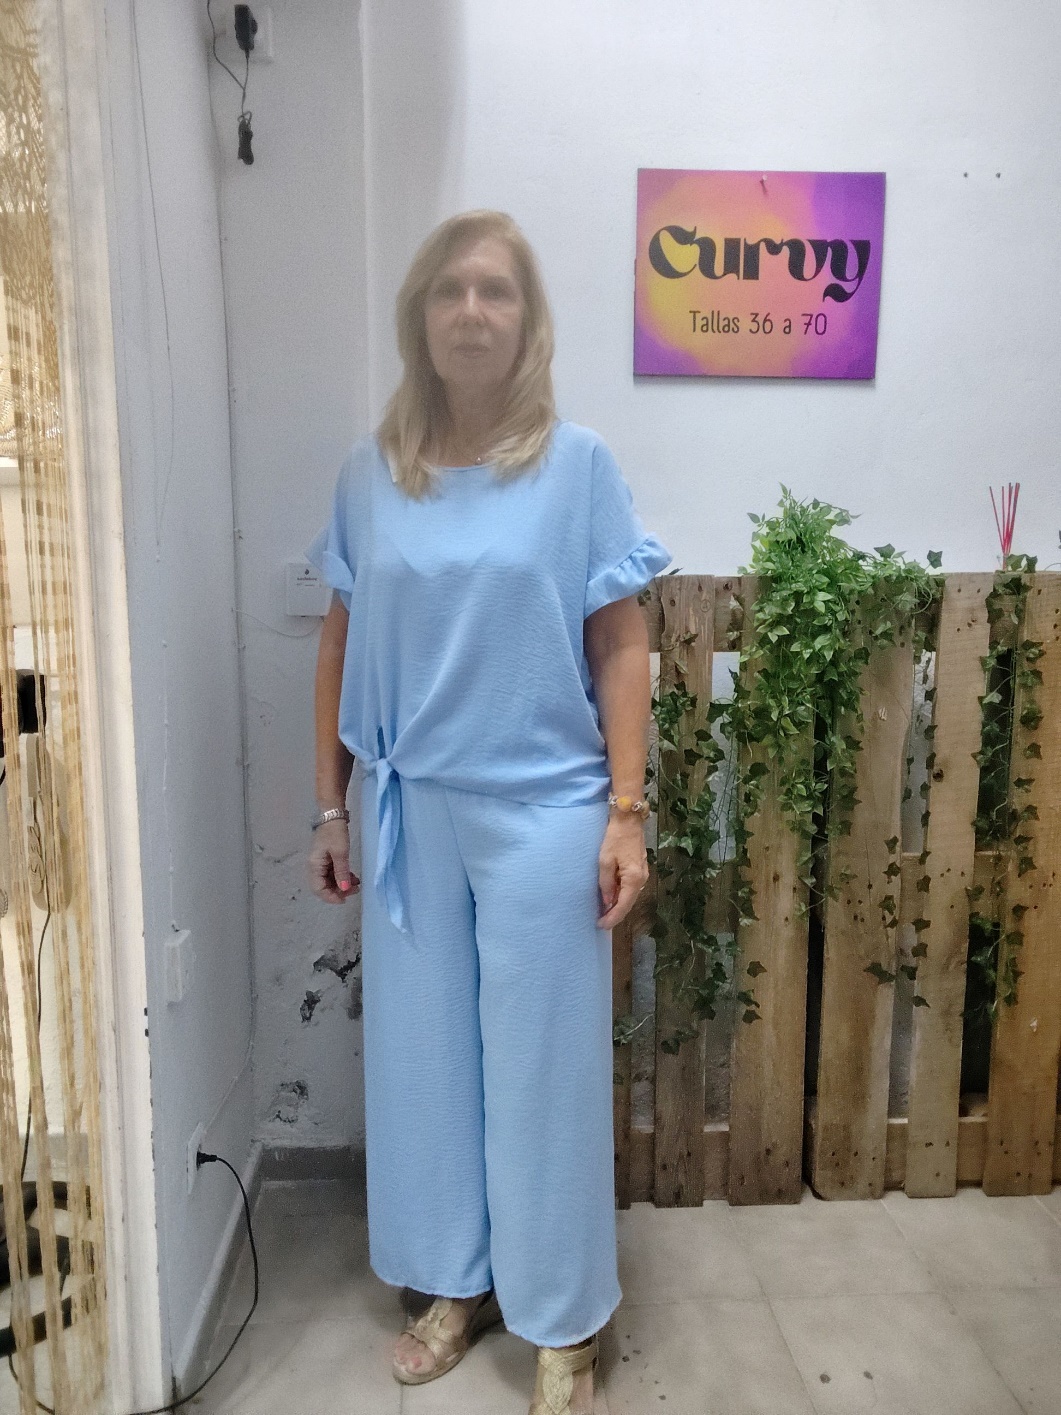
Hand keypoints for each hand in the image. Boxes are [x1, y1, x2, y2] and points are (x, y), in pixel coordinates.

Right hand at [308, 819, 360, 903]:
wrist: (333, 814)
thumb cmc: (335, 832)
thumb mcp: (340, 853)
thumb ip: (342, 873)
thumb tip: (345, 890)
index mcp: (315, 866)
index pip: (318, 889)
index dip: (331, 897)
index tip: (345, 899)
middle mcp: (315, 866)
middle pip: (324, 886)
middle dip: (339, 891)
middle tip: (355, 890)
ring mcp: (321, 862)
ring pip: (330, 881)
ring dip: (342, 884)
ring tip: (357, 884)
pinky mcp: (328, 858)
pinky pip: (333, 873)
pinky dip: (343, 877)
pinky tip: (353, 877)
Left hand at [597, 814, 647, 929]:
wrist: (629, 820)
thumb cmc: (615, 838)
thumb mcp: (605, 860)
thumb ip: (606, 883)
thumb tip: (607, 901)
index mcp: (633, 878)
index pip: (623, 905)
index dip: (613, 917)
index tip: (601, 925)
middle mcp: (641, 879)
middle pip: (628, 903)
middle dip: (615, 914)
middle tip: (601, 922)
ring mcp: (643, 874)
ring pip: (630, 896)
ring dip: (618, 905)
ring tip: (604, 913)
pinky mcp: (640, 869)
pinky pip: (630, 888)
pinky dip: (621, 895)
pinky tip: (611, 898)